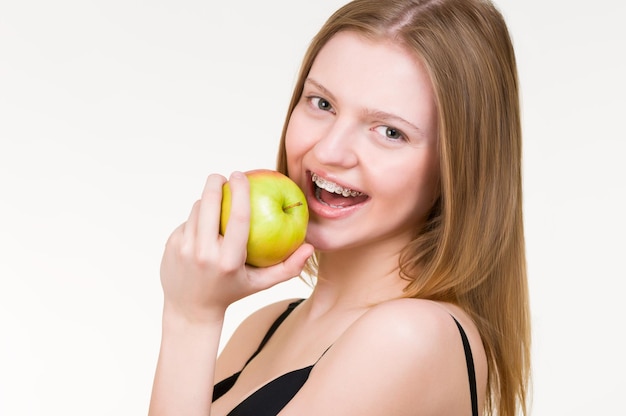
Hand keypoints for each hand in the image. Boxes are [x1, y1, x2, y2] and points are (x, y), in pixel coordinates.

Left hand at [159, 171, 313, 323]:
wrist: (190, 310)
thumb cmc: (231, 292)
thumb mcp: (260, 284)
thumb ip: (288, 268)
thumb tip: (310, 247)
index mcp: (228, 261)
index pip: (237, 218)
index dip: (239, 191)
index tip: (241, 175)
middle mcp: (203, 254)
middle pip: (208, 203)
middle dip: (215, 183)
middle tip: (223, 176)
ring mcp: (183, 249)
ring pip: (196, 209)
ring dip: (206, 202)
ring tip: (216, 206)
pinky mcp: (171, 246)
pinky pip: (186, 221)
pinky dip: (196, 220)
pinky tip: (203, 227)